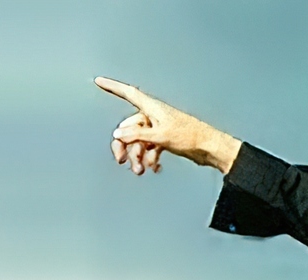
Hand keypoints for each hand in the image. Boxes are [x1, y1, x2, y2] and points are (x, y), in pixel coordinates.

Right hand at [93, 77, 240, 175]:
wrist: (209, 148)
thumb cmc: (189, 136)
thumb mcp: (160, 136)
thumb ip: (137, 135)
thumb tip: (119, 134)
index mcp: (152, 108)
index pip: (128, 93)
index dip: (113, 87)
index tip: (99, 81)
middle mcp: (153, 116)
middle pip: (129, 127)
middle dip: (125, 146)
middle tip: (122, 161)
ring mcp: (158, 128)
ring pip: (138, 142)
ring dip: (138, 157)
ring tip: (142, 171)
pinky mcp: (164, 140)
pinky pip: (149, 149)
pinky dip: (150, 159)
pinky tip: (156, 168)